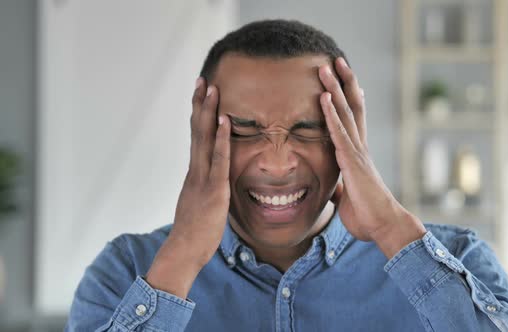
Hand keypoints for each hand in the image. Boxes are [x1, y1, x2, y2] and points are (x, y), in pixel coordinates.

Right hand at [146, 78, 230, 297]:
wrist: (184, 250)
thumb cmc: (195, 231)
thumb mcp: (200, 203)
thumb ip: (205, 187)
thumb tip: (213, 180)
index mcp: (194, 173)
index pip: (197, 137)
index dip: (198, 115)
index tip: (201, 94)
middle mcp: (196, 171)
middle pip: (197, 130)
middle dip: (200, 104)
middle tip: (203, 79)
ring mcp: (203, 179)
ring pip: (205, 139)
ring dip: (209, 112)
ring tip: (213, 89)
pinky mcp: (214, 190)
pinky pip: (219, 160)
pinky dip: (223, 140)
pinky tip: (226, 122)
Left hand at [318, 58, 426, 258]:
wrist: (383, 226)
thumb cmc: (368, 215)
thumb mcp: (348, 198)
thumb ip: (341, 188)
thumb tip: (335, 189)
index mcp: (358, 154)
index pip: (354, 119)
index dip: (349, 98)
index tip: (345, 80)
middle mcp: (360, 147)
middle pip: (352, 107)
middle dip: (343, 83)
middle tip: (334, 61)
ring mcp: (357, 152)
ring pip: (345, 113)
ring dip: (334, 89)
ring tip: (325, 68)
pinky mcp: (353, 161)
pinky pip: (339, 132)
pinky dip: (331, 114)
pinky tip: (324, 97)